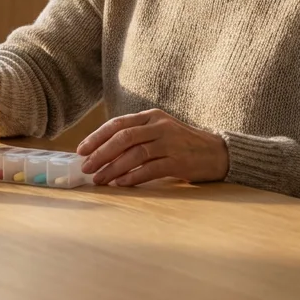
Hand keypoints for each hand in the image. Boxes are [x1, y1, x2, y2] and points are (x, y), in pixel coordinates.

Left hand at [77, 108, 228, 185]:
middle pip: (124, 137)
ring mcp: (171, 143)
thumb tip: (101, 152)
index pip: (118, 123)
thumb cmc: (182, 144)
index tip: (81, 150)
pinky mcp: (180, 161)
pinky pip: (151, 169)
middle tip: (86, 167)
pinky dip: (133, 177)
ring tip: (99, 179)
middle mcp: (160, 126)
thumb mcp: (159, 131)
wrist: (217, 153)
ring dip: (113, 168)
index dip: (97, 136)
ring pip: (135, 153)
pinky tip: (121, 184)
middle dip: (101, 153)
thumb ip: (136, 136)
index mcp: (152, 116)